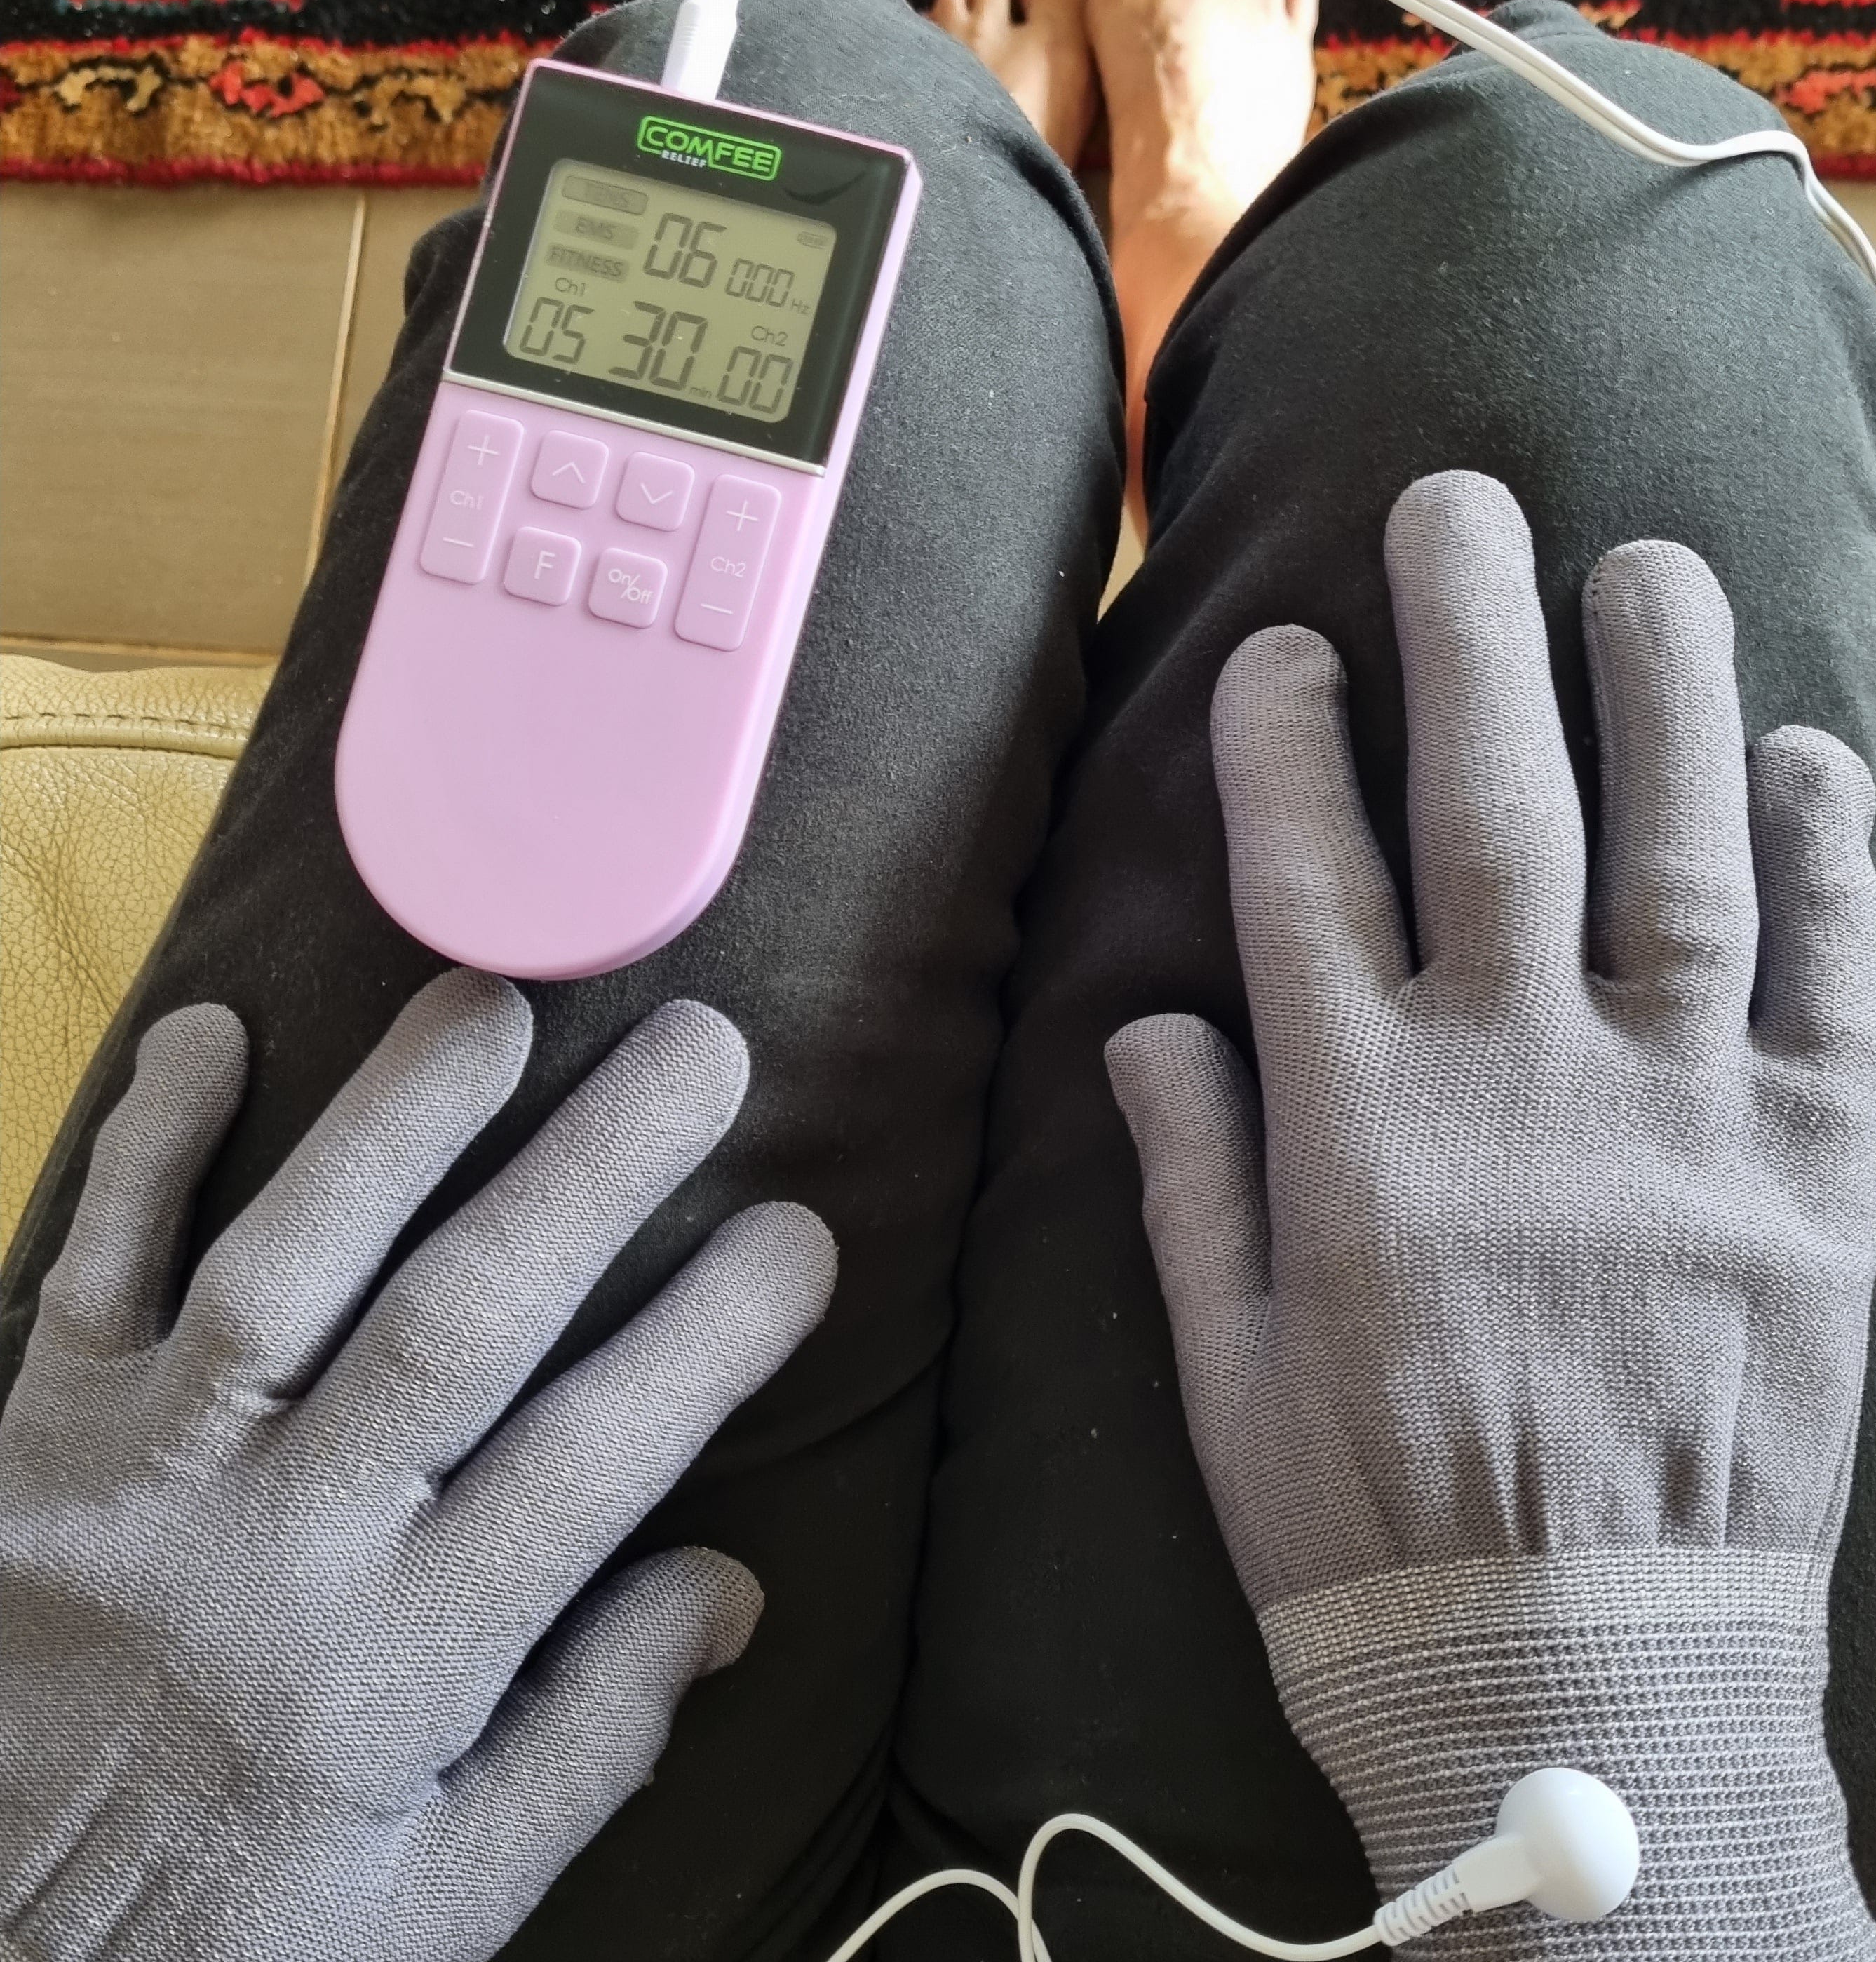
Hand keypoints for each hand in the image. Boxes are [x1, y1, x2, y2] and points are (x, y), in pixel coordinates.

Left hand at [0, 970, 834, 1961]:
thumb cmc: (225, 1929)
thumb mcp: (437, 1898)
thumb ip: (593, 1739)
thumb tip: (731, 1588)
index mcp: (397, 1662)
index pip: (596, 1460)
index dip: (714, 1337)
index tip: (802, 1234)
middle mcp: (278, 1547)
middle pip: (460, 1322)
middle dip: (593, 1172)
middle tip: (701, 1049)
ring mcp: (139, 1479)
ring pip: (282, 1264)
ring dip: (395, 1120)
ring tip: (497, 1002)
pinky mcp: (29, 1441)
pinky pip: (84, 1268)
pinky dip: (145, 1148)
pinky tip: (219, 1033)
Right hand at [1107, 472, 1875, 1952]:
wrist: (1587, 1698)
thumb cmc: (1372, 1546)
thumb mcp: (1221, 1379)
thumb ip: (1188, 1182)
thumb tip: (1147, 1026)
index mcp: (1360, 1136)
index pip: (1301, 878)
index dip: (1282, 743)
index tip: (1281, 653)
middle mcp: (1519, 1091)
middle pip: (1490, 811)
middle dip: (1465, 636)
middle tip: (1455, 504)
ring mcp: (1681, 1124)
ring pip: (1675, 852)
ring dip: (1660, 691)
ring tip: (1643, 567)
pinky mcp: (1808, 1183)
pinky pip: (1827, 985)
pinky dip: (1826, 860)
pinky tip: (1810, 753)